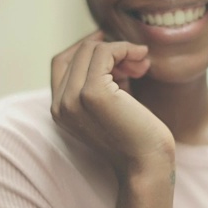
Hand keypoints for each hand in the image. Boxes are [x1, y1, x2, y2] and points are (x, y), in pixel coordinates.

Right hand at [50, 31, 174, 176]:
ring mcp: (72, 99)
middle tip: (137, 61)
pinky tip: (141, 59)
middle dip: (109, 49)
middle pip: (77, 53)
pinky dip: (124, 49)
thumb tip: (112, 48)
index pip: (61, 62)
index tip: (111, 43)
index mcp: (60, 110)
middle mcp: (60, 105)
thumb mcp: (112, 102)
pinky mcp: (91, 94)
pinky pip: (104, 52)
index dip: (85, 47)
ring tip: (141, 65)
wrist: (147, 165)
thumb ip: (105, 79)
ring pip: (90, 49)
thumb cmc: (137, 136)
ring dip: (120, 49)